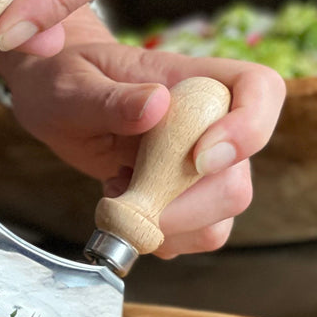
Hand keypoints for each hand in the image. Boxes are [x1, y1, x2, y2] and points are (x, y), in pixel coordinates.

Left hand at [0, 9, 285, 256]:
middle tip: (127, 196)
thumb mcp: (71, 86)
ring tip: (119, 198)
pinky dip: (162, 237)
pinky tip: (127, 210)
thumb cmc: (64, 81)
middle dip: (181, 204)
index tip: (199, 159)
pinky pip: (200, 232)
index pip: (261, 90)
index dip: (249, 129)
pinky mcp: (185, 195)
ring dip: (169, 225)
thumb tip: (156, 105)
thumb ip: (110, 99)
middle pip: (237, 177)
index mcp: (192, 79)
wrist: (55, 101)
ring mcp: (201, 163)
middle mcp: (209, 122)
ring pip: (223, 213)